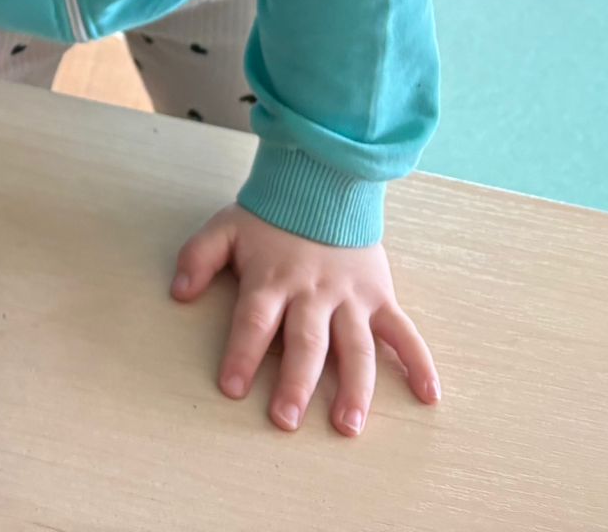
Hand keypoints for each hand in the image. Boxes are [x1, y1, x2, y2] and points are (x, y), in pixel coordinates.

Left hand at [173, 203, 439, 436]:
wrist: (323, 183)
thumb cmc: (271, 216)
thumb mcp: (225, 228)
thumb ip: (198, 258)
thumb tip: (178, 292)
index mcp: (272, 280)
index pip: (254, 321)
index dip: (240, 354)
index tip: (231, 388)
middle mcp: (313, 293)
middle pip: (305, 343)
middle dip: (295, 383)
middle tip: (286, 421)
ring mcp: (351, 297)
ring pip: (355, 347)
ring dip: (354, 387)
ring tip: (348, 425)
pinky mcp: (380, 296)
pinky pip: (404, 332)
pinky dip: (419, 362)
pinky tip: (429, 395)